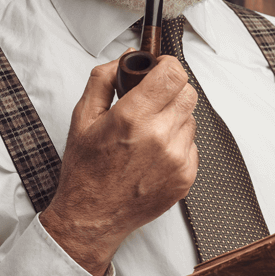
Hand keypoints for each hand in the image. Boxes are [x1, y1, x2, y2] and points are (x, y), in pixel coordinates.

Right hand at [40, 55, 199, 275]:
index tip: (159, 68)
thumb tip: (127, 57)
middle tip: (153, 99)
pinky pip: (192, 144)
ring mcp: (176, 159)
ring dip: (174, 117)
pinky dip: (177, 142)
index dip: (168, 65)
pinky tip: (155, 153)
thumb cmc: (85, 171)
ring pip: (191, 118)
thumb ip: (103, 79)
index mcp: (133, 118)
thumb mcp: (82, 118)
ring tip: (149, 131)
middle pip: (188, 92)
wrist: (92, 218)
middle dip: (171, 89)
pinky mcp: (186, 176)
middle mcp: (159, 137)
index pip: (173, 74)